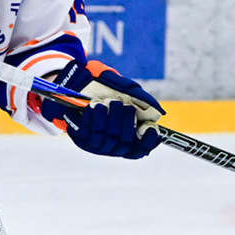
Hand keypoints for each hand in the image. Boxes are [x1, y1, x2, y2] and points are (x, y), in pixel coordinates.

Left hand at [39, 62, 164, 158]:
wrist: (76, 84)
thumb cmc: (105, 88)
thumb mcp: (124, 89)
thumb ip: (140, 99)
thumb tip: (159, 111)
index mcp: (125, 138)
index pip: (139, 149)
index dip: (148, 142)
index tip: (151, 128)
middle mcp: (111, 145)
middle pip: (125, 142)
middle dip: (127, 123)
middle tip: (125, 106)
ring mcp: (96, 143)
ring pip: (108, 138)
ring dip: (112, 119)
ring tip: (110, 102)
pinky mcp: (80, 137)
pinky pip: (90, 132)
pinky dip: (95, 118)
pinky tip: (96, 106)